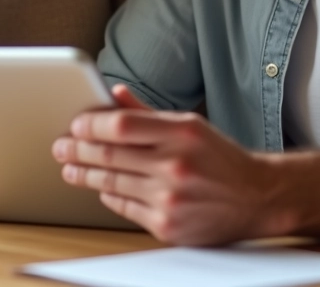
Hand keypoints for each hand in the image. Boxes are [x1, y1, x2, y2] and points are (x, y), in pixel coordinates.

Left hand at [52, 85, 285, 245]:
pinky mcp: (167, 225)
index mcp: (182, 133)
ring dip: (85, 174)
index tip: (76, 124)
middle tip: (61, 146)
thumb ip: (149, 113)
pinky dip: (108, 195)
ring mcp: (170, 198)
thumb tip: (114, 94)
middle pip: (110, 154)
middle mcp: (175, 165)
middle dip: (78, 149)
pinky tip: (100, 187)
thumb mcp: (191, 125)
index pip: (122, 125)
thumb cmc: (222, 159)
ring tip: (70, 167)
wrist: (258, 198)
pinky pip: (124, 206)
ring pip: (111, 183)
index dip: (92, 124)